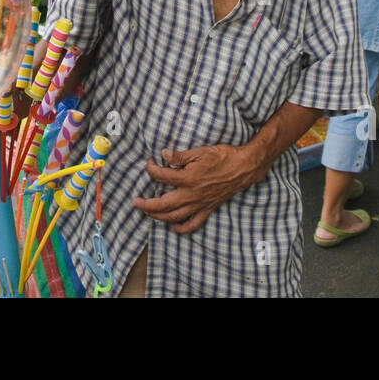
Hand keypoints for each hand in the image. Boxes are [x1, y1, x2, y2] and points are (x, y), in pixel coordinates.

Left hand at [133, 144, 260, 233]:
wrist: (243, 168)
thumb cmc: (222, 157)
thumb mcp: (200, 151)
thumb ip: (179, 155)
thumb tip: (162, 154)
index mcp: (188, 178)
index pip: (161, 176)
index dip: (151, 169)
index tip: (149, 163)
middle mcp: (191, 194)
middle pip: (162, 205)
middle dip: (146, 205)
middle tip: (135, 202)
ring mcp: (199, 204)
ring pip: (174, 216)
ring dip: (158, 217)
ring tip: (148, 213)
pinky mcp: (207, 209)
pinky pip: (192, 224)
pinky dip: (180, 228)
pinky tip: (172, 225)